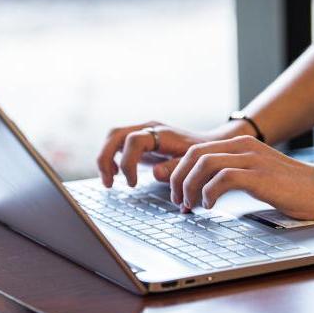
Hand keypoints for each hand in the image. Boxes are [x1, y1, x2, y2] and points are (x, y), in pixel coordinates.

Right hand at [97, 121, 211, 186]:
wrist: (208, 145)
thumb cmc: (202, 156)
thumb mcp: (193, 164)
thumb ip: (175, 168)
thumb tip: (155, 173)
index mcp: (162, 133)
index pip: (134, 140)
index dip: (128, 162)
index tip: (132, 183)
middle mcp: (149, 129)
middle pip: (115, 134)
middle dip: (106, 158)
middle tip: (109, 183)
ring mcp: (142, 132)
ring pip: (113, 137)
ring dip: (105, 158)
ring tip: (109, 181)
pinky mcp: (139, 140)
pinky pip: (118, 144)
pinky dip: (111, 158)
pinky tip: (116, 174)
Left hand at [170, 135, 313, 219]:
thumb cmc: (290, 188)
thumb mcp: (255, 174)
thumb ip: (231, 174)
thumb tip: (203, 188)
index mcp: (240, 145)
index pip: (196, 151)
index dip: (181, 173)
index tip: (179, 194)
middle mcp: (243, 147)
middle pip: (194, 155)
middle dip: (179, 179)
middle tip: (179, 201)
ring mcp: (251, 159)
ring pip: (204, 164)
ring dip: (190, 187)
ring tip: (191, 206)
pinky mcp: (259, 174)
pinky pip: (223, 178)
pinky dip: (209, 192)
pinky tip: (210, 205)